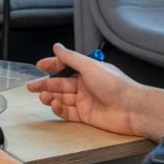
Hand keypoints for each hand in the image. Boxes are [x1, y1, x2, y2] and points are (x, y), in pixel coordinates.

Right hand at [30, 43, 163, 140]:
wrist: (132, 109)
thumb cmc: (116, 85)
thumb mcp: (90, 66)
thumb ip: (71, 58)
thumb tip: (57, 47)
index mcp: (88, 71)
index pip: (66, 66)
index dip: (52, 65)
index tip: (39, 65)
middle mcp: (86, 85)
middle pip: (61, 84)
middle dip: (46, 84)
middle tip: (31, 86)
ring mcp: (86, 101)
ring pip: (63, 98)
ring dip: (51, 97)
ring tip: (43, 97)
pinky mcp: (86, 116)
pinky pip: (68, 112)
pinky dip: (59, 109)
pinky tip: (55, 106)